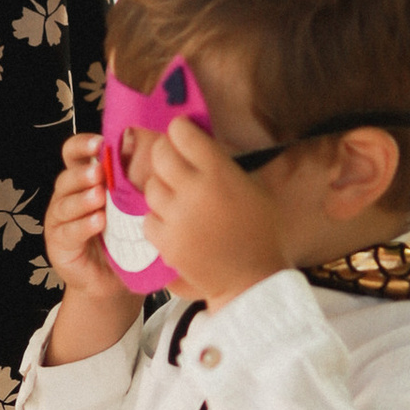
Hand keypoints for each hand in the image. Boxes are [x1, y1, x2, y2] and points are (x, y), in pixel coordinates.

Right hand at [42, 135, 137, 363]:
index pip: (74, 154)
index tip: (100, 143)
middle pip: (67, 177)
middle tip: (100, 173)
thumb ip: (134, 184)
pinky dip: (83, 225)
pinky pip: (69, 232)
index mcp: (84, 181)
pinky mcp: (59, 244)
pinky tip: (98, 222)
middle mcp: (68, 196)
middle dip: (83, 173)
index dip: (82, 145)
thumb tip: (160, 154)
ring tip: (99, 196)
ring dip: (82, 198)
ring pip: (65, 203)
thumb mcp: (131, 207)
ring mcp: (60, 221)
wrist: (113, 282)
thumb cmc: (124, 239)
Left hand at [139, 117, 288, 308]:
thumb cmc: (261, 233)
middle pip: (160, 155)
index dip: (180, 131)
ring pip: (151, 187)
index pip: (182, 133)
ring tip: (177, 198)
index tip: (182, 134)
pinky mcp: (166, 242)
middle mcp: (195, 190)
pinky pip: (148, 219)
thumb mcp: (254, 188)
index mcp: (220, 172)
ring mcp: (178, 217)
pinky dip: (158, 220)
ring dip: (161, 189)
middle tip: (173, 161)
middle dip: (165, 154)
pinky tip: (175, 223)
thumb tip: (200, 141)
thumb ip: (225, 165)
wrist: (252, 279)